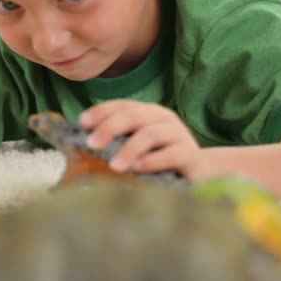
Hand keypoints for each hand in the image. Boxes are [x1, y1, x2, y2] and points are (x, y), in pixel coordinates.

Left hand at [79, 100, 202, 177]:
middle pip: (134, 116)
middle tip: (91, 143)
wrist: (200, 174)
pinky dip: (152, 160)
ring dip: (129, 149)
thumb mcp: (134, 148)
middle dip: (109, 128)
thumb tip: (79, 145)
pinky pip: (171, 154)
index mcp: (147, 113)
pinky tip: (138, 169)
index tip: (82, 122)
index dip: (101, 111)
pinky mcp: (190, 155)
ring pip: (151, 134)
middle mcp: (163, 118)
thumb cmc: (158, 161)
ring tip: (114, 165)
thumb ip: (114, 143)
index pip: (122, 105)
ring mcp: (179, 135)